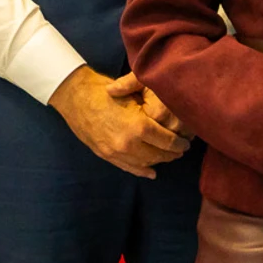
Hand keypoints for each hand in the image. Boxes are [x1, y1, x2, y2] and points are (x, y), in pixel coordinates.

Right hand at [50, 66, 188, 177]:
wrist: (76, 96)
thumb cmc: (107, 90)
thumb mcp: (134, 93)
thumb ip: (154, 110)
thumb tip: (174, 120)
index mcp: (139, 126)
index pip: (168, 142)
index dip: (180, 143)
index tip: (186, 142)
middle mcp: (129, 143)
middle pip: (159, 155)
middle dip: (172, 153)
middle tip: (180, 150)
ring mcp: (116, 152)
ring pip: (146, 163)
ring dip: (159, 161)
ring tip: (167, 156)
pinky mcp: (106, 155)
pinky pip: (129, 168)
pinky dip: (142, 171)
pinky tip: (151, 171)